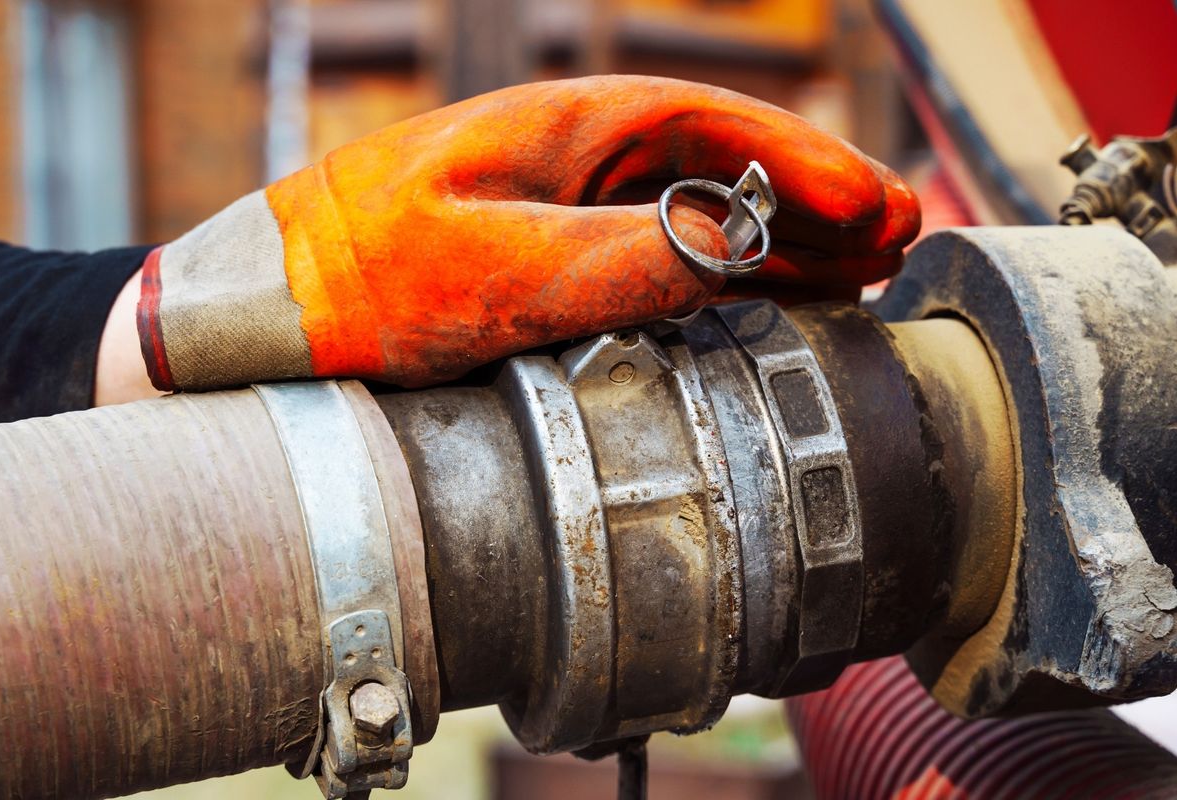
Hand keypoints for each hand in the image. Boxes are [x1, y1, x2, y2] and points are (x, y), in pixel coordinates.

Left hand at [124, 75, 918, 392]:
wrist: (276, 304)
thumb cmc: (367, 274)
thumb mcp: (494, 270)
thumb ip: (616, 261)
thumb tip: (728, 252)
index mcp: (573, 128)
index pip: (718, 131)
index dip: (810, 167)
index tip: (881, 209)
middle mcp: (580, 156)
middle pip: (727, 166)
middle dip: (817, 201)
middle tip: (899, 241)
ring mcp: (567, 204)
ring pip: (702, 211)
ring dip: (784, 240)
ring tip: (863, 273)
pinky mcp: (551, 257)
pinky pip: (661, 254)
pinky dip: (724, 272)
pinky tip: (771, 296)